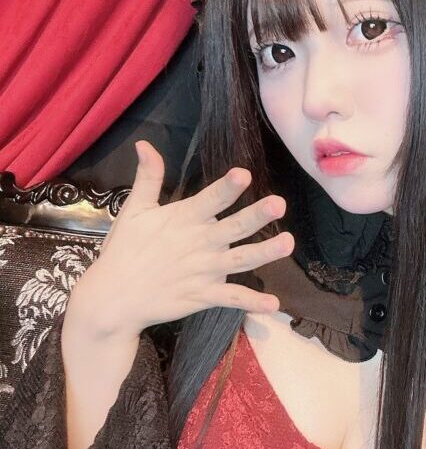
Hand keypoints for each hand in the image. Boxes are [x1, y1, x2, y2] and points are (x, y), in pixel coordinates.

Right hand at [71, 140, 293, 337]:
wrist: (113, 298)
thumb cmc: (124, 250)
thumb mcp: (134, 210)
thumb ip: (148, 178)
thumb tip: (146, 144)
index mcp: (184, 219)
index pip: (210, 199)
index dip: (227, 187)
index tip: (244, 175)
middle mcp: (200, 242)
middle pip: (234, 227)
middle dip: (257, 216)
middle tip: (279, 204)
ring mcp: (204, 271)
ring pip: (241, 259)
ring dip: (266, 252)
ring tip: (288, 244)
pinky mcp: (204, 295)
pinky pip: (232, 298)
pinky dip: (252, 302)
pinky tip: (273, 304)